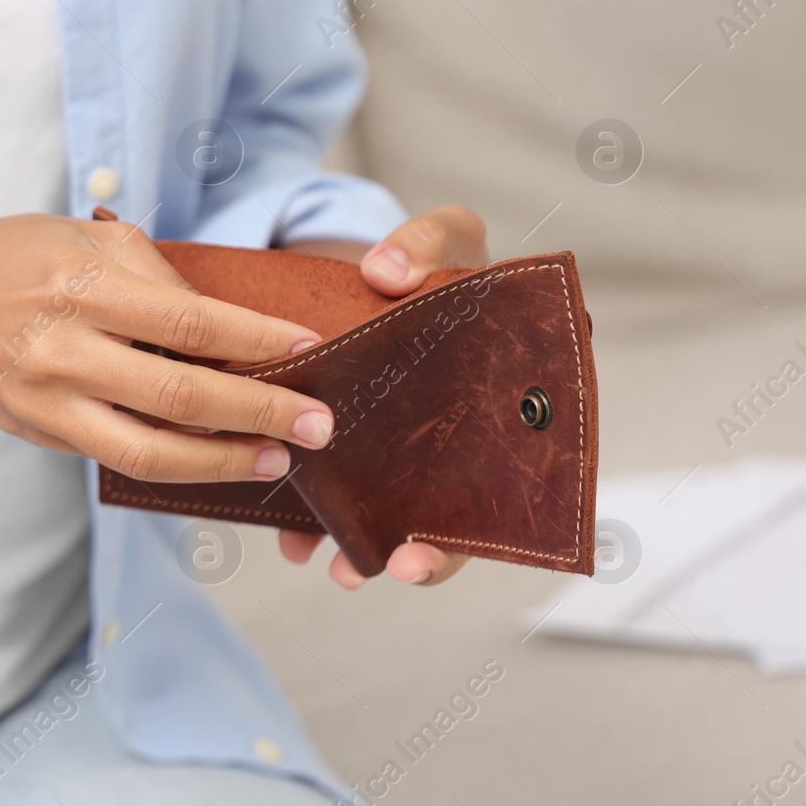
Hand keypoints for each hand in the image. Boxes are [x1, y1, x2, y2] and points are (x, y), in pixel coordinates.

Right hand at [0, 214, 338, 483]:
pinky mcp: (44, 434)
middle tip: (319, 424)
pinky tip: (216, 460)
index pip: (186, 319)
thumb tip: (222, 326)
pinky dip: (177, 465)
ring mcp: (50, 400)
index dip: (254, 339)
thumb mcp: (83, 236)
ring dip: (223, 460)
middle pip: (180, 393)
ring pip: (149, 448)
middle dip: (260, 413)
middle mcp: (65, 348)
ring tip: (277, 461)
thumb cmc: (11, 259)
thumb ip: (155, 275)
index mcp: (82, 285)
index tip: (308, 347)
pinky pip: (120, 459)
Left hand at [280, 205, 488, 588]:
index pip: (512, 484)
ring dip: (367, 547)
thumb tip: (385, 274)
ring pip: (398, 514)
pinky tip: (294, 539)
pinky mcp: (357, 447)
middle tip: (393, 568)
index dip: (471, 534)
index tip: (419, 555)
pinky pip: (344, 491)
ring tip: (337, 565)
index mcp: (509, 402)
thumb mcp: (447, 237)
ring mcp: (410, 451)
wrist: (384, 269)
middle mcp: (466, 441)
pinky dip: (318, 517)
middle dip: (426, 554)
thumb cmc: (436, 263)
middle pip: (459, 519)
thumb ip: (427, 244)